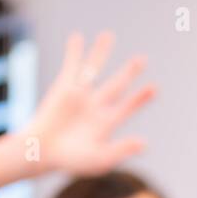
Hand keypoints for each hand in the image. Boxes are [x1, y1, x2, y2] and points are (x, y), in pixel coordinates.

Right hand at [22, 31, 155, 175]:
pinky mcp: (63, 89)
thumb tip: (144, 143)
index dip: (140, 98)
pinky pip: (71, 67)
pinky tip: (77, 37)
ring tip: (108, 35)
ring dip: (100, 53)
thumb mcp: (99, 159)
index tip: (154, 88)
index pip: (127, 107)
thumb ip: (121, 150)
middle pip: (116, 85)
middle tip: (142, 59)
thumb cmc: (71, 162)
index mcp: (106, 124)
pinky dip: (74, 52)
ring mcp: (79, 96)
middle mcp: (94, 107)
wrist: (42, 153)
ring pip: (92, 70)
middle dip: (128, 72)